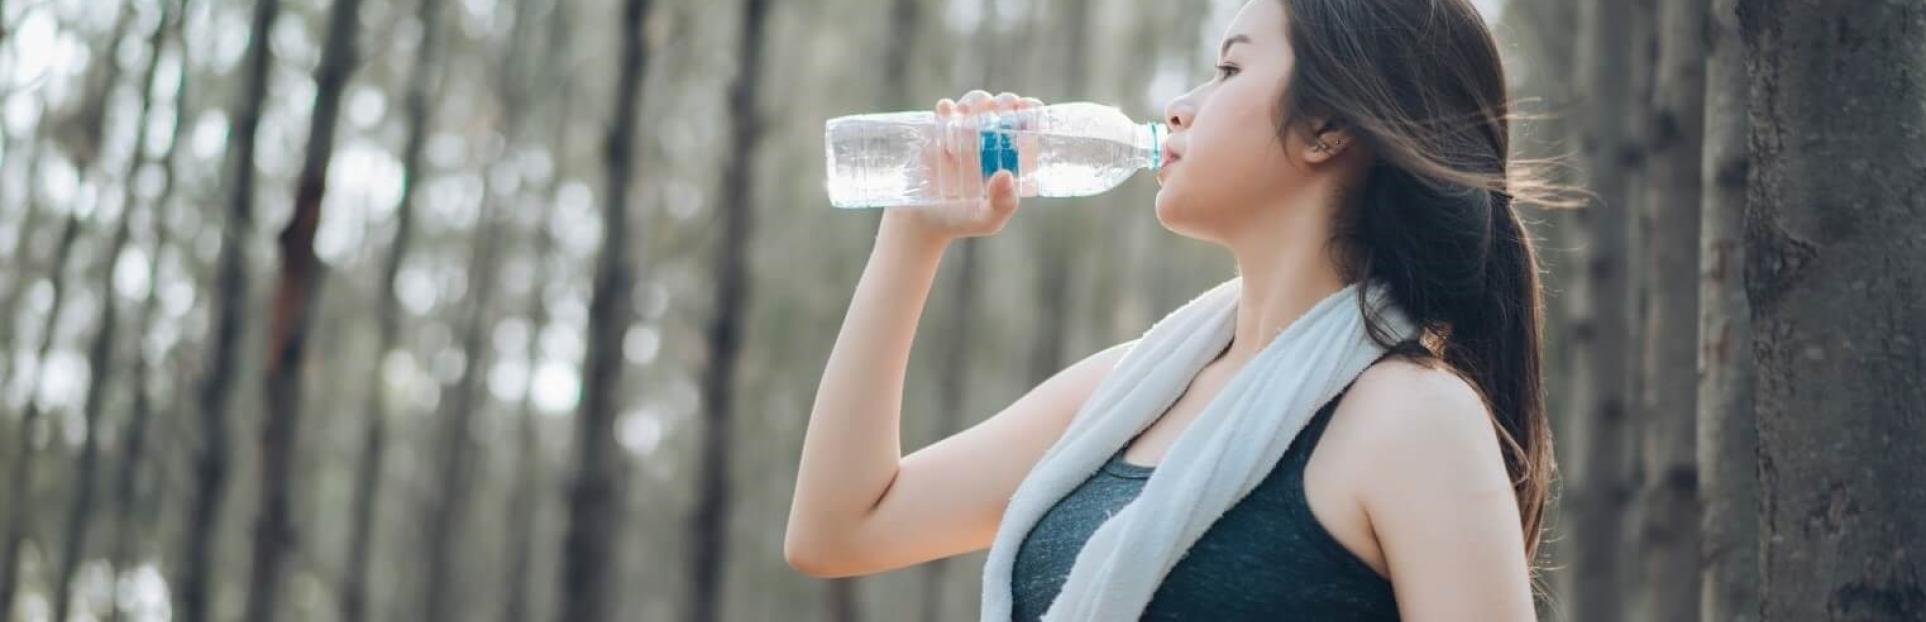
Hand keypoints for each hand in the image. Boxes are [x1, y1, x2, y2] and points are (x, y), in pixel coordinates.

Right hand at [883, 90, 1043, 241]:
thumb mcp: (987, 220)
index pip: (1028, 124)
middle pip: (1004, 106)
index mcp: (1011, 155)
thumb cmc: (963, 220)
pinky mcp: (939, 131)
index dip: (1032, 111)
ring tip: (970, 115)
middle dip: (1006, 102)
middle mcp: (991, 138)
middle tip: (1003, 109)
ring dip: (977, 102)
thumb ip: (1002, 204)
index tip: (1029, 110)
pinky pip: (944, 111)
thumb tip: (1006, 175)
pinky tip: (946, 113)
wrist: (923, 222)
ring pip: (976, 103)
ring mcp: (964, 131)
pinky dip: (946, 109)